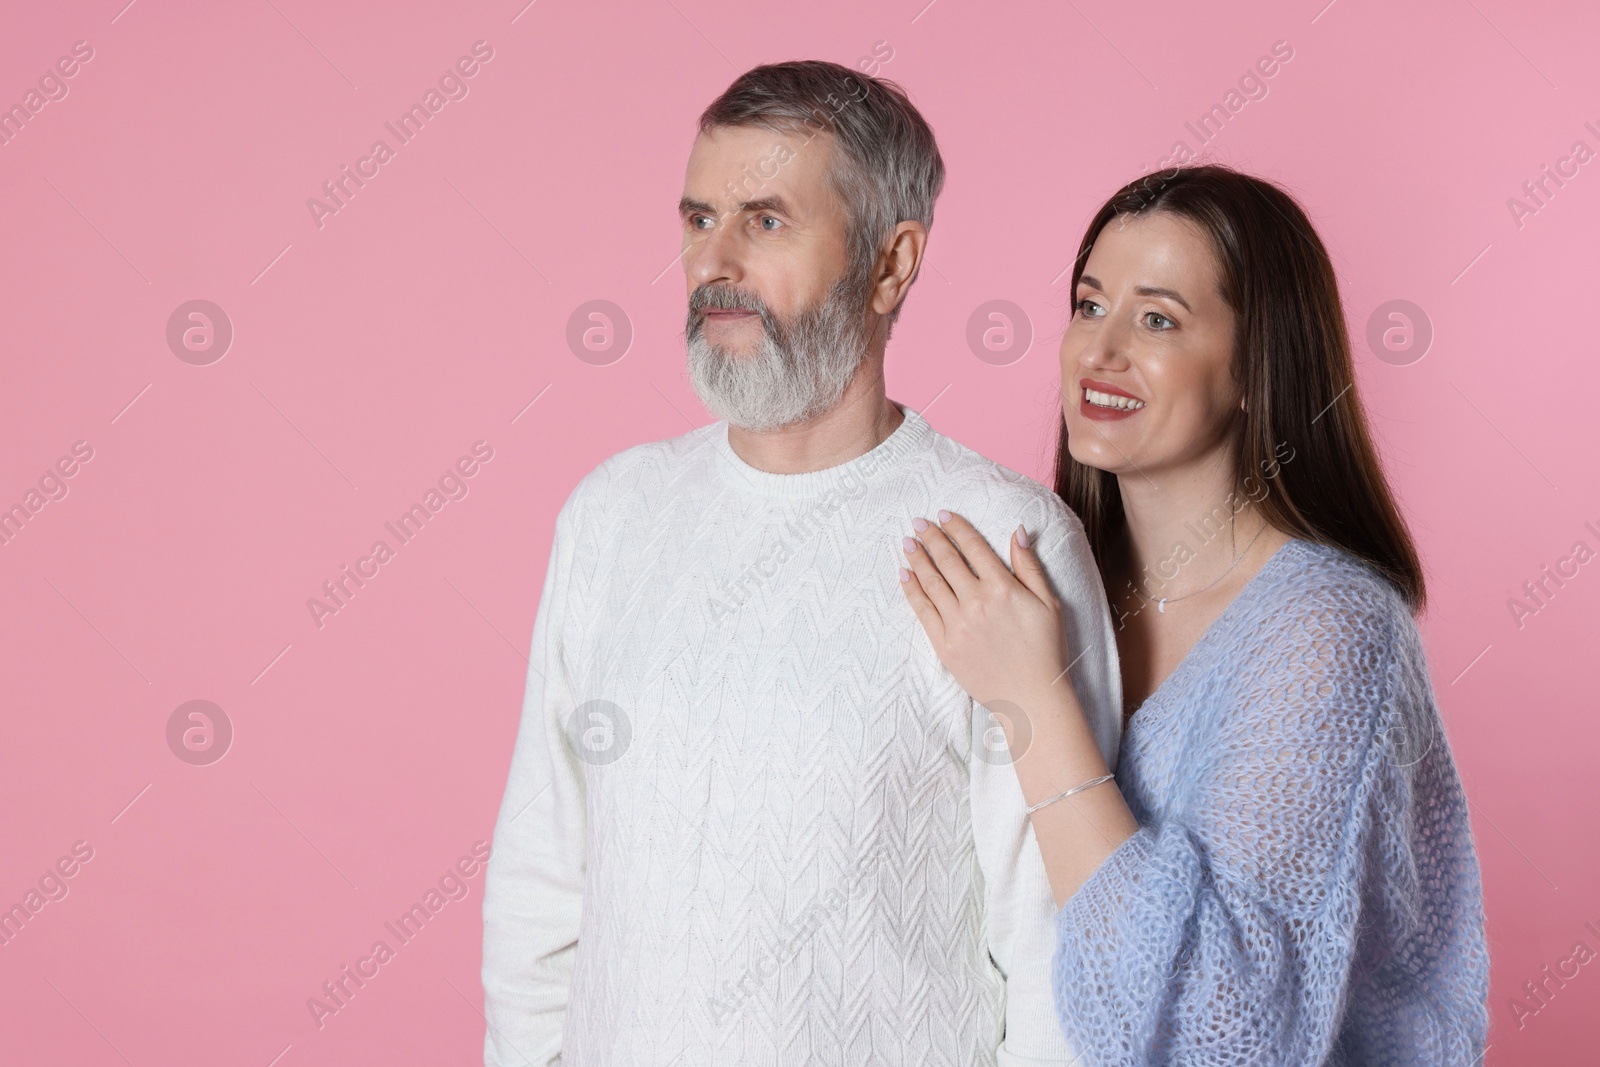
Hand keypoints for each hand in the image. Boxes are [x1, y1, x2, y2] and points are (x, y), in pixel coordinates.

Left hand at [897, 510, 1069, 721]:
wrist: (1031, 697)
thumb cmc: (1045, 650)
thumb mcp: (1048, 603)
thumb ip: (1029, 565)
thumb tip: (1018, 531)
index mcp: (1003, 588)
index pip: (974, 548)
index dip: (957, 528)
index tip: (943, 515)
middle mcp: (976, 601)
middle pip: (947, 561)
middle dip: (931, 538)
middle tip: (917, 522)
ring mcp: (957, 624)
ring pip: (932, 582)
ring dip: (917, 559)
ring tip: (907, 543)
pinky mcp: (944, 645)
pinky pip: (923, 610)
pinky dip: (912, 590)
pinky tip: (904, 575)